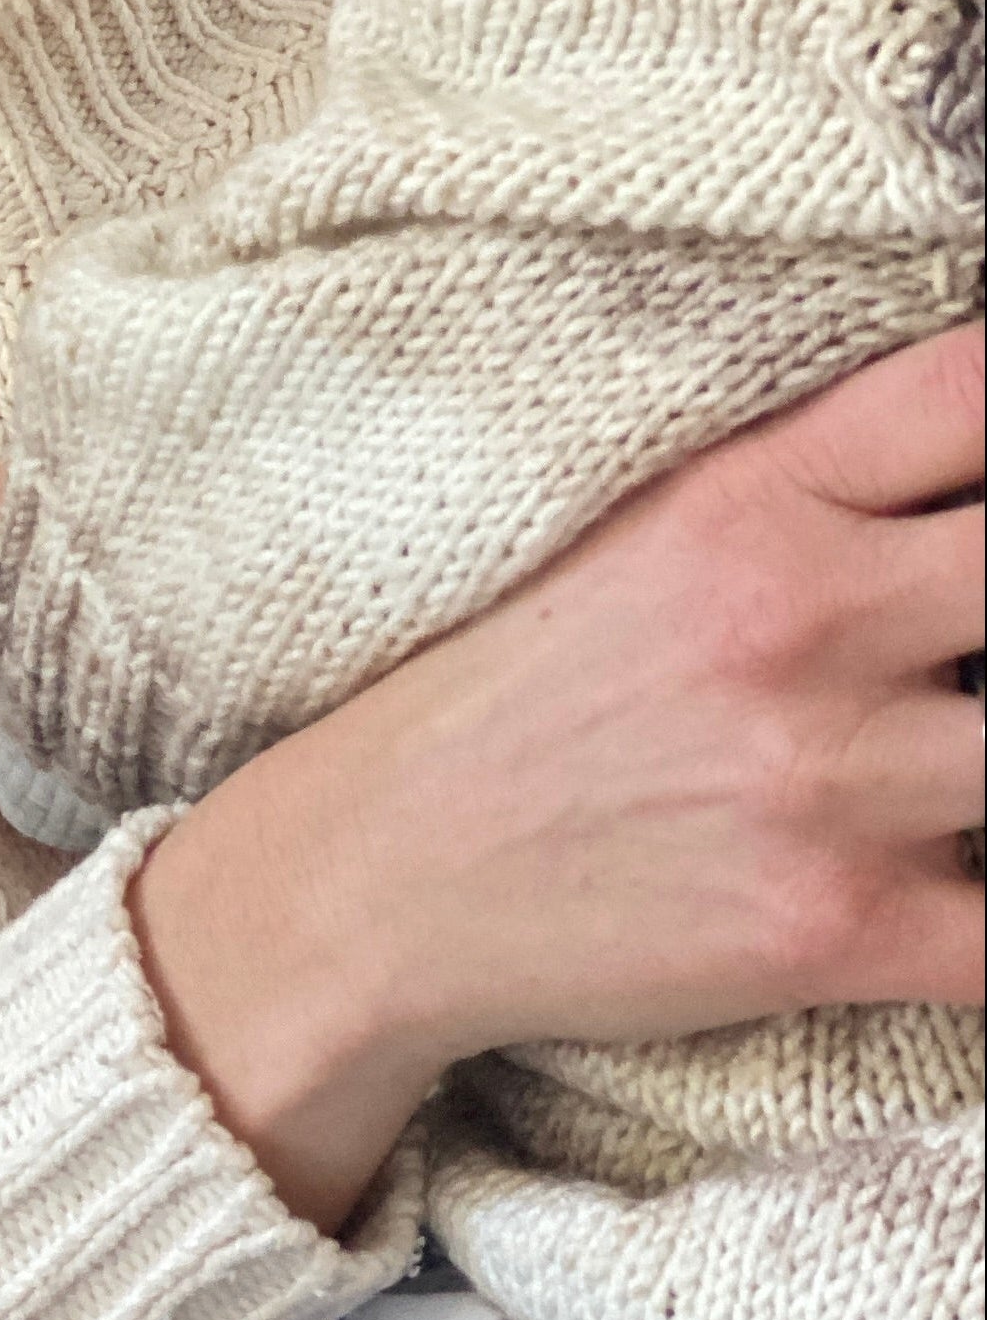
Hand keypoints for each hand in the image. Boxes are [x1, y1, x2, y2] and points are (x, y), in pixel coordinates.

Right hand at [128, 325, 984, 1233]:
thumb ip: (815, 483)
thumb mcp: (650, 532)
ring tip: (948, 758)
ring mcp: (831, 777)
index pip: (978, 391)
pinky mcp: (839, 928)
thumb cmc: (529, 691)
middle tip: (975, 644)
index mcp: (755, 498)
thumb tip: (970, 467)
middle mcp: (805, 618)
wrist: (390, 871)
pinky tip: (958, 882)